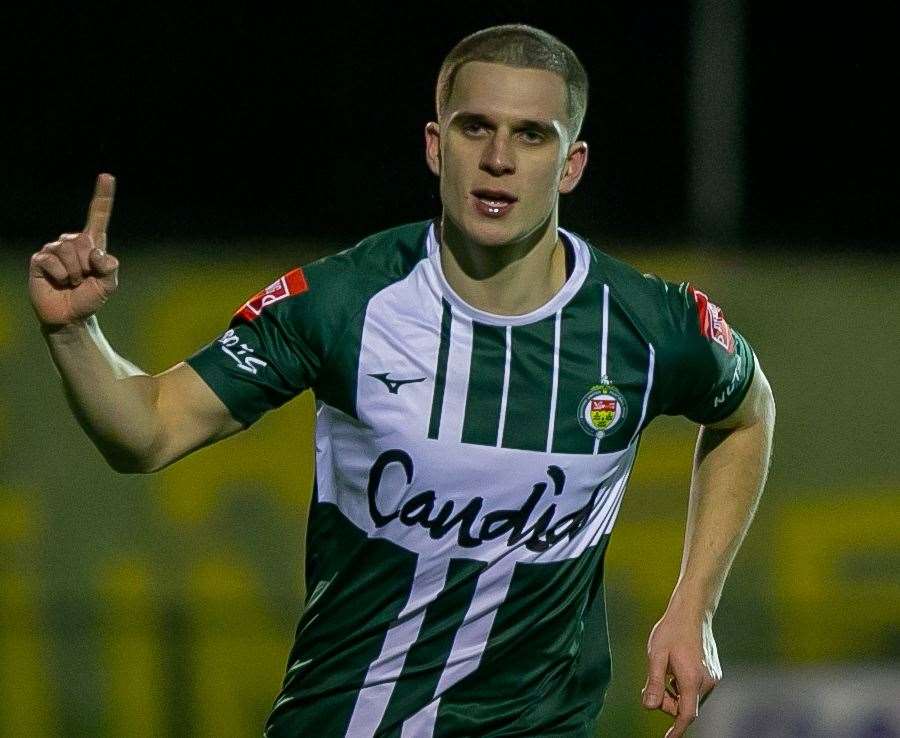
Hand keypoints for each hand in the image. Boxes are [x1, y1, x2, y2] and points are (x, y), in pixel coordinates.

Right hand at [28, 173, 119, 329]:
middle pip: (84, 241)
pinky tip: (58, 283)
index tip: (107, 176)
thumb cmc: (89, 299)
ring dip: (74, 273)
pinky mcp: (39, 260)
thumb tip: (98, 254)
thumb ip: (110, 269)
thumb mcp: (108, 286)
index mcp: (92, 244)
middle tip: (83, 279)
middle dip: (88, 266)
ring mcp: (53, 249)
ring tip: (71, 282)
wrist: (70, 317)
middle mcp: (72, 242)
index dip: (102, 196)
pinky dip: (60, 277)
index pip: (97, 216)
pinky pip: (53, 262)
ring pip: (69, 251)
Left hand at [641, 608, 721, 736]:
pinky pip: (694, 689)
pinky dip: (681, 685)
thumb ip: (653, 682)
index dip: (676, 729)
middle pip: (684, 707)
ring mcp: (712, 677)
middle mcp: (706, 682)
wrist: (692, 612)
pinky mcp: (712, 672)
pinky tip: (674, 667)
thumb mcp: (656, 655)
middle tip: (651, 683)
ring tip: (663, 669)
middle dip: (666, 701)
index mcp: (692, 680)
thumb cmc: (672, 631)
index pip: (686, 715)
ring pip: (689, 698)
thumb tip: (649, 706)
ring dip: (674, 692)